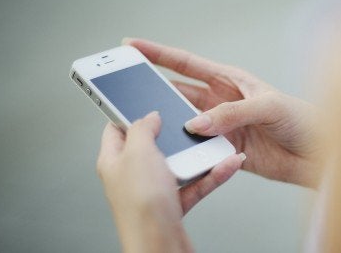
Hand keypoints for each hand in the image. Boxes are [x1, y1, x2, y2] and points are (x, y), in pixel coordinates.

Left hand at [97, 112, 243, 252]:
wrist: (159, 245)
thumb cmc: (141, 206)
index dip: (131, 113)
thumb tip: (149, 116)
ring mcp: (154, 191)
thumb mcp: (138, 152)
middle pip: (155, 146)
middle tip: (189, 122)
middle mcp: (132, 176)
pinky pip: (196, 184)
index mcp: (114, 161)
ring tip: (217, 142)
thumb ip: (142, 128)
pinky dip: (213, 174)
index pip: (116, 129)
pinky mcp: (174, 205)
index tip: (148, 102)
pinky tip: (227, 164)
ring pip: (180, 165)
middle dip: (175, 134)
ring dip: (200, 154)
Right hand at [125, 38, 323, 187]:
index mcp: (230, 79)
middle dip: (152, 91)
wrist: (319, 154)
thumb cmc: (302, 119)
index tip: (131, 45)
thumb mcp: (268, 107)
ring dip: (167, 124)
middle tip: (124, 91)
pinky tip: (174, 153)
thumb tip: (195, 125)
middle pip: (177, 93)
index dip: (157, 54)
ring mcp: (222, 126)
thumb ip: (231, 114)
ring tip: (145, 125)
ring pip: (184, 123)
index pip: (186, 64)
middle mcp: (221, 101)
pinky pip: (199, 150)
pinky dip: (186, 151)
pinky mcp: (225, 151)